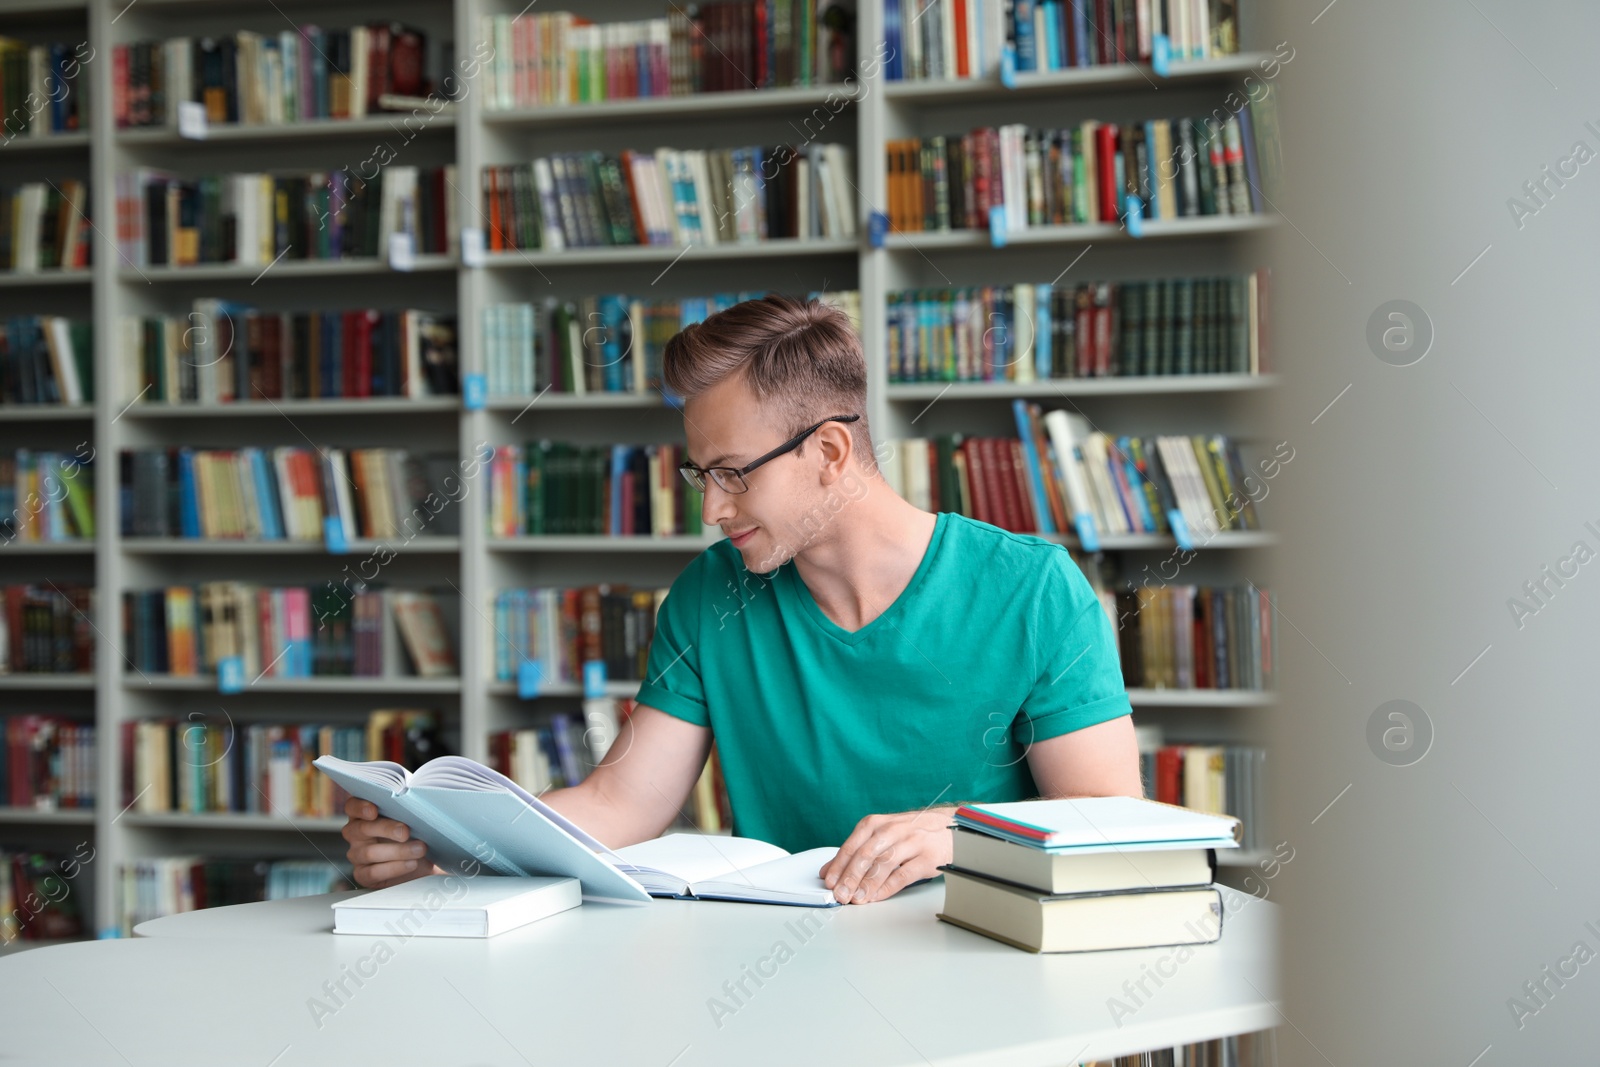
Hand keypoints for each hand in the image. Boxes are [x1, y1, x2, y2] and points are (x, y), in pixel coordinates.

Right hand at [342, 797, 443, 888]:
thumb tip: (415, 807)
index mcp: (363, 815)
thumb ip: (406, 812)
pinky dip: (395, 868)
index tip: (373, 811)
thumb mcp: (411, 821)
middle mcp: (356, 834)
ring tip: (419, 849)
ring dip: (398, 851)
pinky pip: (373, 872)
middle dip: (387, 829)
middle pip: (362, 828)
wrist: (423, 863)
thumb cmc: (414, 836)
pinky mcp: (362, 875)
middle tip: (405, 832)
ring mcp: (356, 855)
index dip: (360, 807)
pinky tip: (411, 864)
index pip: (352, 806)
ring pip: (369, 852)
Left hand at [818, 805, 957, 903]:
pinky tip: (877, 896)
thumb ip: (856, 852)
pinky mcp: (927, 857)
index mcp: (877, 823)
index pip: (853, 844)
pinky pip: (904, 874)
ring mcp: (912, 842)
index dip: (839, 865)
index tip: (829, 882)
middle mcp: (893, 829)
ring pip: (884, 863)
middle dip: (850, 876)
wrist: (950, 827)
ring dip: (868, 884)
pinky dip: (888, 887)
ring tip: (857, 898)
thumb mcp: (881, 835)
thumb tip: (829, 870)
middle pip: (867, 853)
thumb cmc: (912, 833)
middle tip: (840, 894)